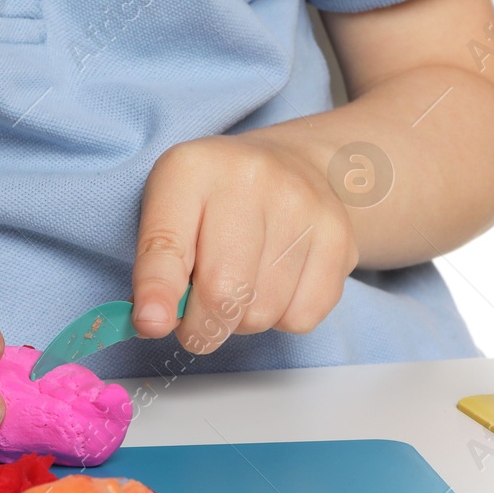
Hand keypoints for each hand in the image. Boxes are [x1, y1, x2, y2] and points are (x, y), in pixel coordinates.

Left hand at [131, 133, 359, 352]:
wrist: (294, 166)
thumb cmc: (216, 201)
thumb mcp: (168, 213)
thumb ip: (156, 267)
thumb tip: (154, 322)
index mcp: (193, 169)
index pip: (168, 244)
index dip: (158, 291)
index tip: (152, 323)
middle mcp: (252, 178)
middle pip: (223, 292)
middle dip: (203, 326)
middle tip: (198, 320)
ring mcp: (304, 207)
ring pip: (263, 313)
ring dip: (244, 320)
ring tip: (243, 286)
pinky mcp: (341, 239)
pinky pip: (302, 317)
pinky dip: (283, 317)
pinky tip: (277, 284)